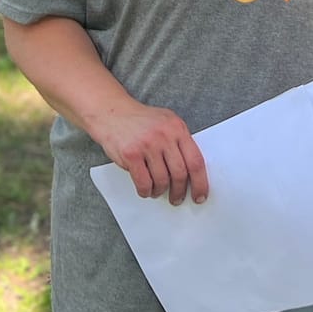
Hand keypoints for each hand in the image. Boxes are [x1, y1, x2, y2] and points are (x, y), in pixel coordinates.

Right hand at [92, 103, 208, 204]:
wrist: (112, 112)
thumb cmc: (140, 121)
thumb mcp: (166, 122)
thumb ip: (179, 141)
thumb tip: (192, 172)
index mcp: (177, 128)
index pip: (196, 160)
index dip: (200, 182)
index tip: (200, 195)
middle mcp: (164, 135)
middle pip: (180, 173)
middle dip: (180, 191)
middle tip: (177, 198)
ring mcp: (148, 144)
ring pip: (162, 180)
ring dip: (160, 191)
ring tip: (157, 191)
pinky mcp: (131, 154)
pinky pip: (144, 182)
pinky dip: (146, 191)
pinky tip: (146, 189)